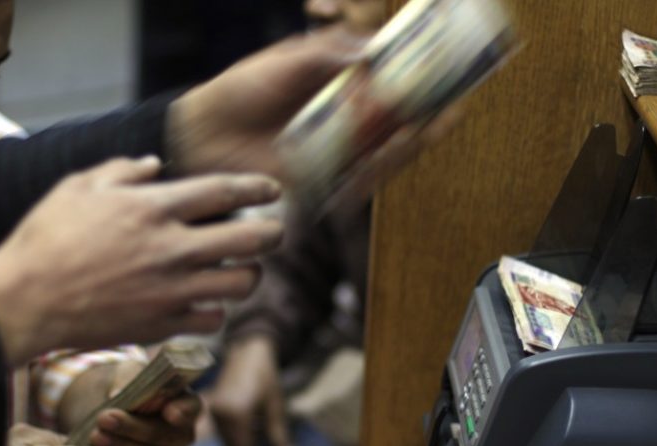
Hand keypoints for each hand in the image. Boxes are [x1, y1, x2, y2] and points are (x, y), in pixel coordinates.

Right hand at [0, 156, 284, 365]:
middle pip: (252, 238)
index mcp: (152, 208)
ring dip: (249, 274)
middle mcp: (172, 248)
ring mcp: (172, 290)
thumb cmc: (45, 239)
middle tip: (273, 232)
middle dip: (272, 233)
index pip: (225, 191)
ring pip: (243, 283)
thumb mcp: (77, 187)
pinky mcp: (164, 325)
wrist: (25, 301)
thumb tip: (155, 165)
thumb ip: (122, 171)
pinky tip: (207, 301)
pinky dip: (217, 310)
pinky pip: (214, 319)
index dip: (259, 188)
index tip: (274, 191)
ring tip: (242, 270)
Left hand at [88, 384, 199, 445]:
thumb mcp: (132, 374)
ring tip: (95, 437)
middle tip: (103, 418)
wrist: (122, 409)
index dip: (182, 411)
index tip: (169, 412)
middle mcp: (185, 432)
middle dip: (130, 427)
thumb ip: (128, 381)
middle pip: (161, 433)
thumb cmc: (134, 385)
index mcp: (187, 402)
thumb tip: (116, 394)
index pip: (190, 407)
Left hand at [170, 27, 463, 213]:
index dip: (422, 85)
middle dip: (428, 121)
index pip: (392, 88)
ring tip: (427, 129)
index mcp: (341, 90)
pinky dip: (377, 170)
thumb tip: (372, 51)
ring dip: (409, 145)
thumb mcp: (288, 60)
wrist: (205, 130)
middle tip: (451, 111)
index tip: (448, 77)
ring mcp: (336, 155)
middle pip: (399, 127)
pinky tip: (392, 153)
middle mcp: (345, 125)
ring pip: (385, 155)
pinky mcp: (322, 183)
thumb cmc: (243, 91)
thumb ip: (328, 52)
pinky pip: (358, 181)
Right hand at [205, 335, 295, 445]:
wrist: (248, 352)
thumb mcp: (276, 405)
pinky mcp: (209, 407)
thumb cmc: (266, 376)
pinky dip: (230, 437)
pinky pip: (219, 431)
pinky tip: (241, 435)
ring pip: (224, 440)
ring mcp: (212, 410)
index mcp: (238, 412)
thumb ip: (278, 433)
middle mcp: (221, 413)